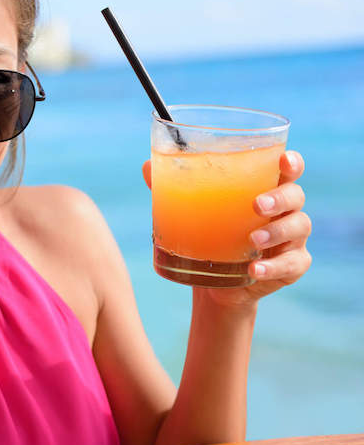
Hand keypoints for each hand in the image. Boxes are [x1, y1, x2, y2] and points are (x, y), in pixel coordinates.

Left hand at [142, 150, 312, 306]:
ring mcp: (291, 240)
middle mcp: (284, 211)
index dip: (291, 163)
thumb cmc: (207, 235)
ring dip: (277, 232)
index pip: (286, 170)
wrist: (213, 284)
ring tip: (253, 240)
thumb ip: (172, 187)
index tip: (284, 160)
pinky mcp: (291, 267)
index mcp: (264, 189)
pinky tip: (254, 270)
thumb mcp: (190, 211)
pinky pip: (291, 264)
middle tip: (257, 205)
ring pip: (298, 227)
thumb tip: (147, 166)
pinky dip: (273, 267)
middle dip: (280, 198)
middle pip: (296, 196)